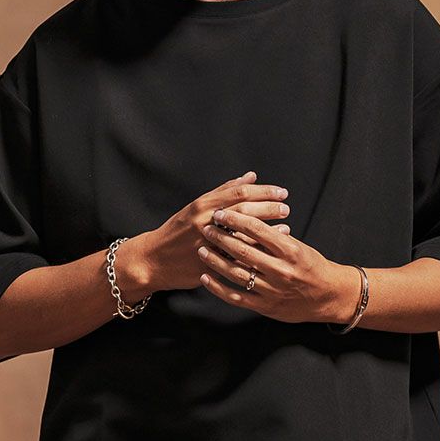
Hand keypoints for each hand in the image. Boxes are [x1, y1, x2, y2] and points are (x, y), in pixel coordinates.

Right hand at [123, 171, 291, 294]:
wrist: (153, 259)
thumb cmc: (178, 231)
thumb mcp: (197, 206)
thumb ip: (224, 191)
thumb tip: (250, 177)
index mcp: (204, 204)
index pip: (240, 193)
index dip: (264, 192)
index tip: (282, 192)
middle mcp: (205, 221)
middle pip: (244, 211)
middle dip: (268, 209)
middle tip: (286, 209)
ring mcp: (206, 243)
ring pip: (242, 235)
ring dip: (266, 231)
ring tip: (285, 229)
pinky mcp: (207, 263)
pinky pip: (235, 259)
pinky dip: (254, 253)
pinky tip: (268, 251)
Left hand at [196, 206, 357, 324]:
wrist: (329, 297)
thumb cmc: (312, 267)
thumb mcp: (298, 247)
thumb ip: (274, 238)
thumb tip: (248, 222)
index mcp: (290, 251)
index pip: (258, 230)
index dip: (236, 219)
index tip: (221, 212)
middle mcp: (281, 270)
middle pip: (243, 251)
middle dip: (221, 237)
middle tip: (206, 228)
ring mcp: (272, 290)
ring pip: (236, 273)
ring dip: (215, 260)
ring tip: (201, 249)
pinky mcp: (265, 307)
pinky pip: (236, 297)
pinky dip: (218, 288)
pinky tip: (206, 277)